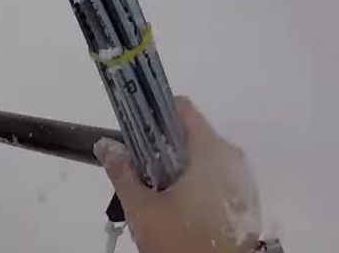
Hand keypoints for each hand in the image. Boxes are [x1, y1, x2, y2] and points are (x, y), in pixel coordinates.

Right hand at [95, 96, 260, 252]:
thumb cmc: (183, 241)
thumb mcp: (142, 208)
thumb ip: (121, 171)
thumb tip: (105, 145)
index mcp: (211, 151)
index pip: (180, 108)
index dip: (152, 113)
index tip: (133, 131)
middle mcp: (231, 158)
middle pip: (188, 134)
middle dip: (159, 146)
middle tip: (138, 169)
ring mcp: (241, 180)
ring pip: (199, 157)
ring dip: (174, 166)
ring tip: (153, 192)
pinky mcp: (243, 200)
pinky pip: (212, 177)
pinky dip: (192, 182)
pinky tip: (174, 206)